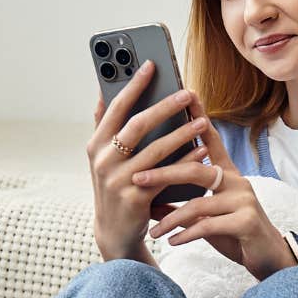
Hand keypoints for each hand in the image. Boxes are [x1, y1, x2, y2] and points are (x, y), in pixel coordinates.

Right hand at [87, 59, 209, 263]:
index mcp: (95, 145)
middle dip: (165, 106)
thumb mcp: (103, 157)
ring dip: (181, 133)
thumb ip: (104, 126)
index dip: (133, 85)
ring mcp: (118, 180)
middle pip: (137, 125)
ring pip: (155, 150)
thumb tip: (103, 90)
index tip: (152, 64)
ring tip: (202, 121)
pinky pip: (166, 174)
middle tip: (187, 93)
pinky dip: (185, 161)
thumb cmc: (115, 188)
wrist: (115, 233)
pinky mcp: (135, 199)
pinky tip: (202, 150)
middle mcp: (103, 160)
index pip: (115, 108)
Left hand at [138, 92, 295, 280]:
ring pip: (198, 203)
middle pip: (195, 170)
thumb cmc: (234, 232)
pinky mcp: (246, 221)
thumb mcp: (205, 216)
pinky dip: (186, 234)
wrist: (268, 256)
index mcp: (228, 173)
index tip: (185, 95)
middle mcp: (237, 181)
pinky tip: (172, 241)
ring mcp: (244, 200)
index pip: (211, 140)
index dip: (198, 118)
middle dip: (163, 174)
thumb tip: (147, 199)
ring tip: (153, 230)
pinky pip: (208, 226)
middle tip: (136, 179)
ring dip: (171, 218)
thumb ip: (181, 205)